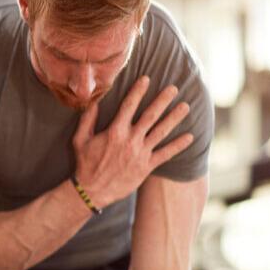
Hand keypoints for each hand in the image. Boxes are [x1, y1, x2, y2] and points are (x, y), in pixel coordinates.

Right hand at [72, 76, 192, 207]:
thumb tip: (93, 101)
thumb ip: (87, 120)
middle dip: (163, 100)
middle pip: (150, 116)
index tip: (147, 79)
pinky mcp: (146, 167)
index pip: (129, 105)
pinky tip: (189, 137)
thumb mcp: (80, 140)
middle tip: (174, 88)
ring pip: (161, 132)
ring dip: (174, 118)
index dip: (138, 91)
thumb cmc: (85, 164)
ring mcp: (140, 153)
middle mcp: (130, 140)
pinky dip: (178, 146)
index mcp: (114, 131)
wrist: (92, 191)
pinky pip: (165, 154)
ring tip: (186, 107)